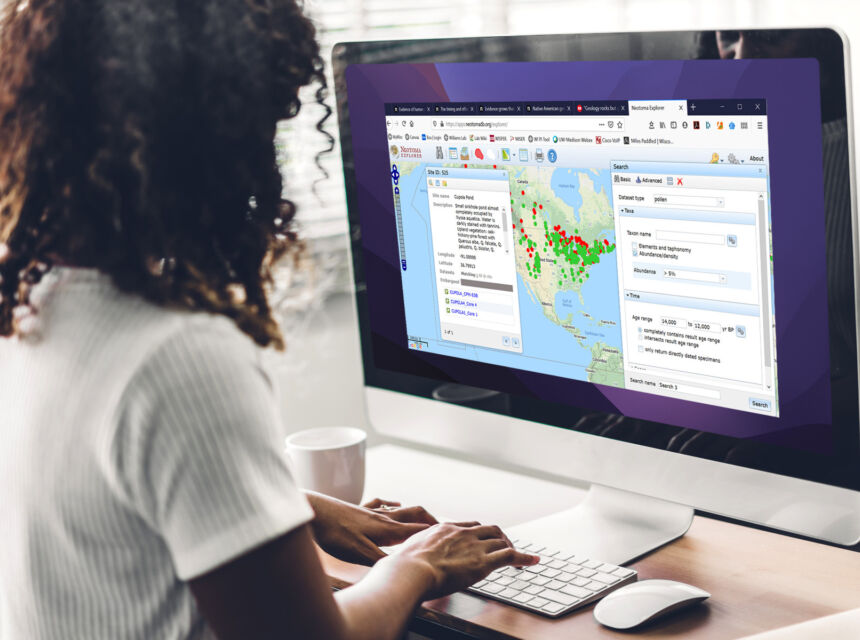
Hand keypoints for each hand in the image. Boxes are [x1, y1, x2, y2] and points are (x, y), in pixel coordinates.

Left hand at [305, 492, 437, 564]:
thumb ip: (383, 561)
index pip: (418, 530)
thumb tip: (403, 569)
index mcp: (388, 529)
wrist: (314, 513)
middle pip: (414, 514)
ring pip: (400, 509)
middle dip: (430, 520)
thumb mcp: (360, 554)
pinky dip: (392, 504)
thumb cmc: (336, 534)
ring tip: (424, 518)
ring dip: (414, 513)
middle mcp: (383, 517)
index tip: (452, 535)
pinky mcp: (358, 508)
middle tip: (443, 527)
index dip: (436, 533)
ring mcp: (371, 511)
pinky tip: (392, 503)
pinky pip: (381, 504)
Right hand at [390, 522, 539, 599]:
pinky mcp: (483, 562)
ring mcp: (474, 546)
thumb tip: (402, 564)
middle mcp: (462, 533)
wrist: (410, 571)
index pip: (469, 526)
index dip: (480, 533)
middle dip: (499, 538)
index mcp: (445, 529)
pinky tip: (533, 561)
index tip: (483, 539)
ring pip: (501, 541)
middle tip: (504, 548)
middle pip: (489, 529)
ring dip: (511, 549)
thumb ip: (414, 553)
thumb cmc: (403, 567)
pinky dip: (525, 558)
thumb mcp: (408, 552)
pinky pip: (511, 556)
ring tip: (518, 558)